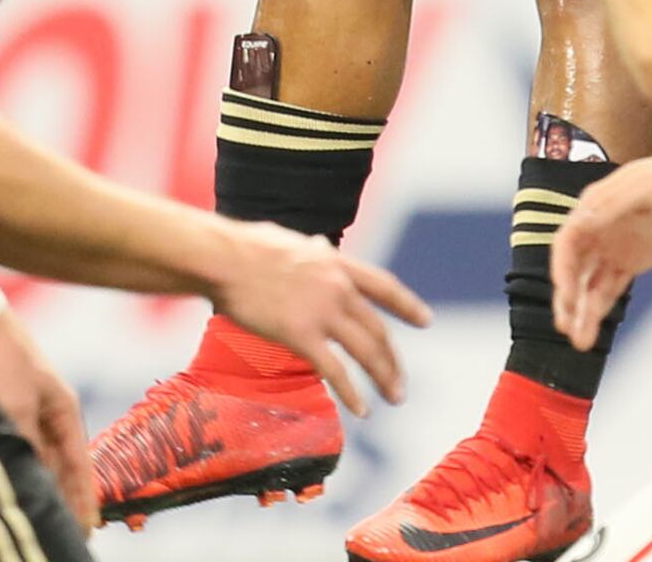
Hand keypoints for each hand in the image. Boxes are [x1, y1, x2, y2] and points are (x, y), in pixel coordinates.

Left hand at [0, 303, 98, 530]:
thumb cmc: (0, 358)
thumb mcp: (17, 408)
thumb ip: (29, 447)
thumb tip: (36, 482)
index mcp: (63, 408)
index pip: (79, 463)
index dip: (84, 497)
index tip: (88, 530)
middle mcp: (46, 412)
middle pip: (60, 465)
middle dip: (63, 498)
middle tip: (63, 534)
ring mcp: (24, 411)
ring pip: (36, 460)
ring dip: (39, 487)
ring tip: (39, 520)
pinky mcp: (0, 410)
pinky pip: (16, 451)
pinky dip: (19, 472)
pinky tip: (12, 489)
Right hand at [206, 224, 431, 415]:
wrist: (225, 258)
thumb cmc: (248, 248)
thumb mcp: (292, 242)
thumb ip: (313, 251)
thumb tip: (322, 245)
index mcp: (338, 265)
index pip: (384, 287)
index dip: (407, 305)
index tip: (425, 320)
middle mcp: (339, 289)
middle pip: (377, 330)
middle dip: (392, 360)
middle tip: (401, 382)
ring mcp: (323, 312)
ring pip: (366, 351)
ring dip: (384, 378)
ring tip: (396, 398)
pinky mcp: (301, 335)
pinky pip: (335, 370)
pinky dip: (352, 393)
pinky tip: (362, 409)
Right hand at [553, 144, 651, 348]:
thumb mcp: (644, 186)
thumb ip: (613, 204)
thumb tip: (585, 220)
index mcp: (594, 208)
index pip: (566, 244)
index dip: (561, 270)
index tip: (565, 294)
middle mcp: (598, 230)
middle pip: (573, 270)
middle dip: (567, 298)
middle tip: (566, 325)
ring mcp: (614, 248)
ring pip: (589, 286)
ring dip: (582, 312)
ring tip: (580, 341)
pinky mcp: (632, 262)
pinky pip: (609, 290)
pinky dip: (599, 310)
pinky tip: (591, 330)